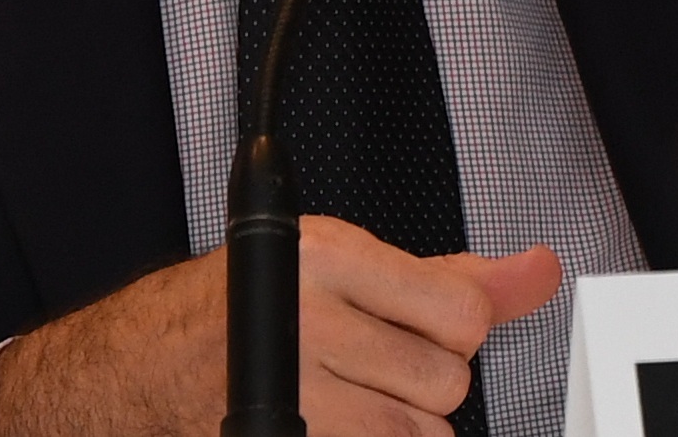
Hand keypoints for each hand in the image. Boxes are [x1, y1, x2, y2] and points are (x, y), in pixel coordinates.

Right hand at [0, 217, 557, 436]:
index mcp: (326, 259)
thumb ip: (452, 276)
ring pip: (418, 433)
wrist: (140, 367)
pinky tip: (335, 420)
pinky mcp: (281, 436)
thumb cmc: (246, 307)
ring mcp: (289, 396)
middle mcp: (305, 325)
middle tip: (367, 361)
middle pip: (446, 382)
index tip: (416, 322)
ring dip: (395, 422)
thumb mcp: (345, 266)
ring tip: (345, 393)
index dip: (450, 326)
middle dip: (420, 379)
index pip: (461, 312)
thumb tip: (537, 272)